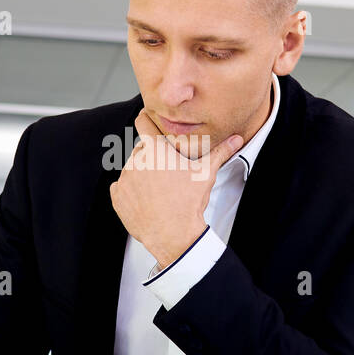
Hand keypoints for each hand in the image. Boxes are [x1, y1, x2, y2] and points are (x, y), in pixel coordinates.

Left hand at [109, 110, 242, 266]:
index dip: (147, 120)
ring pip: (131, 169)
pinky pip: (121, 187)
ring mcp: (124, 179)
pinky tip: (146, 199)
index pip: (143, 121)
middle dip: (151, 157)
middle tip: (166, 172)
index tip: (149, 121)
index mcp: (155, 150)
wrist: (173, 235)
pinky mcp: (117, 196)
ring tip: (158, 189)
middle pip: (140, 150)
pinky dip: (130, 192)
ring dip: (141, 174)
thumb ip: (220, 152)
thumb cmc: (188, 203)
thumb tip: (236, 139)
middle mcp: (136, 161)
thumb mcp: (206, 174)